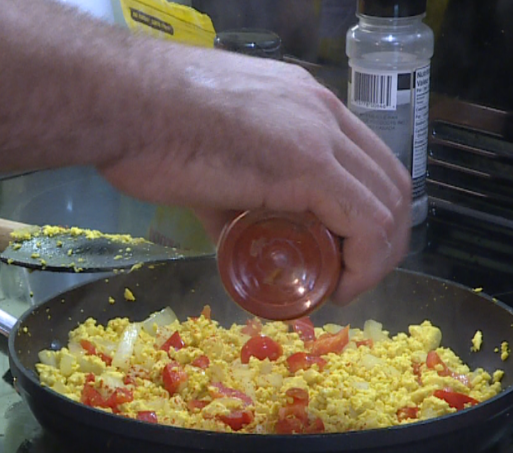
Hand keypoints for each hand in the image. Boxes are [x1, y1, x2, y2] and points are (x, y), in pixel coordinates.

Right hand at [97, 46, 412, 305]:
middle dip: (382, 241)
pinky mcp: (308, 164)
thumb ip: (234, 200)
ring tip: (343, 288)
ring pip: (387, 205)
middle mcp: (322, 111)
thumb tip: (238, 241)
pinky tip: (337, 287)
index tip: (345, 254)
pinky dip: (363, 263)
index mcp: (303, 104)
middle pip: (389, 183)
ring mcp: (319, 134)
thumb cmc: (147, 128)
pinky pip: (364, 223)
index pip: (367, 161)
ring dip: (376, 258)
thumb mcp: (210, 166)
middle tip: (351, 278)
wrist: (122, 103)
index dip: (370, 215)